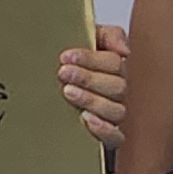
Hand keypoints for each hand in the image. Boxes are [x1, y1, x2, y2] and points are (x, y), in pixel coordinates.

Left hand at [59, 25, 131, 149]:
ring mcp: (113, 115)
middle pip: (117, 86)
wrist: (47, 100)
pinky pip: (116, 137)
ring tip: (69, 93)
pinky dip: (104, 130)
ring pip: (116, 110)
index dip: (90, 59)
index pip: (114, 62)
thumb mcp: (85, 41)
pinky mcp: (108, 137)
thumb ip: (107, 36)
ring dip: (92, 100)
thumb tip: (125, 51)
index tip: (66, 57)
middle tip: (64, 73)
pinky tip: (86, 120)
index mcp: (114, 69)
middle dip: (88, 78)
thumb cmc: (70, 66)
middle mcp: (117, 92)